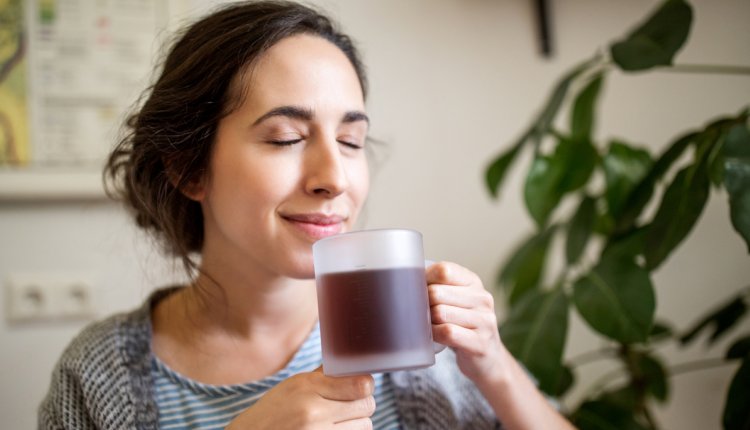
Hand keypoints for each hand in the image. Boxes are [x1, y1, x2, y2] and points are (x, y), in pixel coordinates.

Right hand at [226, 367, 374, 429]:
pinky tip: (332, 428)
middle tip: (348, 404)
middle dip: (362, 404)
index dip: (365, 385)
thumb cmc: (272, 411)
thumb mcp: (294, 386)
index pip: (361, 385)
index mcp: (309, 388)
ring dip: (356, 423)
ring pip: (364, 426)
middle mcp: (315, 412)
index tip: (359, 386)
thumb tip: (349, 365)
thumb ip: (323, 376)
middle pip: (367, 406)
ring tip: (337, 420)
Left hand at [427, 261, 504, 384]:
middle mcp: (482, 298)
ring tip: (428, 325)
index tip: (420, 290)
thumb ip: (438, 286)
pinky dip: (434, 334)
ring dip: (427, 321)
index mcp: (473, 282)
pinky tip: (433, 336)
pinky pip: (447, 332)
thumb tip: (405, 279)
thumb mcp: (456, 299)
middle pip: (437, 293)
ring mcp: (484, 320)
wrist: (488, 357)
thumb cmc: (462, 324)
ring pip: (440, 313)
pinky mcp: (480, 342)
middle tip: (421, 313)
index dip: (425, 280)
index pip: (443, 270)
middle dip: (423, 303)